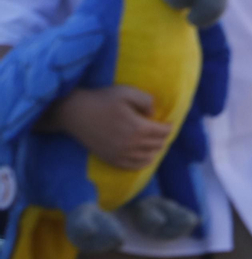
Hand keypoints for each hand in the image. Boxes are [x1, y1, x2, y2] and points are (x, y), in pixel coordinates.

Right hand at [52, 86, 170, 169]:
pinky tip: (145, 156)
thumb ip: (146, 100)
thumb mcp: (127, 92)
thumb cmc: (102, 100)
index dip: (168, 127)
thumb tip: (153, 113)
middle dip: (163, 137)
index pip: (163, 132)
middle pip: (157, 145)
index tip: (168, 122)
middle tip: (161, 131)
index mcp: (138, 128)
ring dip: (155, 149)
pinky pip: (133, 166)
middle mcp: (131, 144)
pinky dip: (143, 162)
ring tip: (155, 142)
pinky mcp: (111, 159)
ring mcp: (120, 154)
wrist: (75, 113)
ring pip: (148, 157)